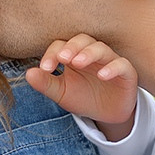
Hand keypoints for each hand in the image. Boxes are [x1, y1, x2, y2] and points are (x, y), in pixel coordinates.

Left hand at [26, 35, 140, 135]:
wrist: (107, 115)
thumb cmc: (83, 98)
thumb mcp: (62, 93)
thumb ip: (46, 84)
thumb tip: (28, 74)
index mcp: (73, 55)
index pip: (61, 45)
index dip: (52, 54)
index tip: (45, 68)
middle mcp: (91, 53)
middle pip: (82, 39)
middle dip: (71, 47)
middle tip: (62, 58)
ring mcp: (110, 61)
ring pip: (101, 48)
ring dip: (89, 53)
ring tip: (78, 62)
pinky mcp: (126, 72)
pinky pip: (121, 64)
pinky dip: (112, 68)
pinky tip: (102, 75)